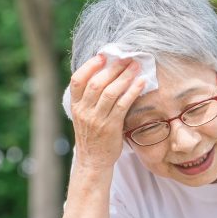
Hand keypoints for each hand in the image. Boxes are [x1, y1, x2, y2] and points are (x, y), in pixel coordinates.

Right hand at [68, 54, 145, 170]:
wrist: (93, 160)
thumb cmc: (93, 136)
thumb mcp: (84, 116)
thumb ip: (89, 99)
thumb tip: (104, 75)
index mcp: (75, 106)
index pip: (77, 80)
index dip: (89, 66)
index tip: (103, 56)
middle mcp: (84, 111)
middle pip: (97, 83)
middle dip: (113, 68)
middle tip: (127, 58)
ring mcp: (97, 119)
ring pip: (110, 92)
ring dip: (124, 77)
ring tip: (135, 67)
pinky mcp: (111, 127)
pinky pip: (122, 105)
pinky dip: (132, 91)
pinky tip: (141, 83)